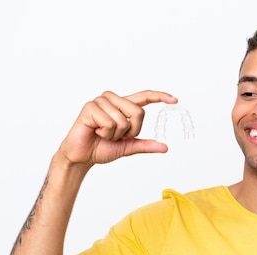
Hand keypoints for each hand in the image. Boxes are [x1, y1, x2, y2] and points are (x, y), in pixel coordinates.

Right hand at [59, 90, 177, 165]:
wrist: (82, 156)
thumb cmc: (102, 148)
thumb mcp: (128, 147)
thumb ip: (144, 145)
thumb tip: (165, 147)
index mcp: (123, 106)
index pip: (144, 97)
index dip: (159, 97)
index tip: (174, 100)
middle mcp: (112, 99)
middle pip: (138, 112)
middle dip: (131, 131)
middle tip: (116, 136)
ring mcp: (100, 101)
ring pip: (124, 120)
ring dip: (116, 134)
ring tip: (103, 134)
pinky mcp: (90, 107)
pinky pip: (110, 122)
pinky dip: (106, 133)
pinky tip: (96, 132)